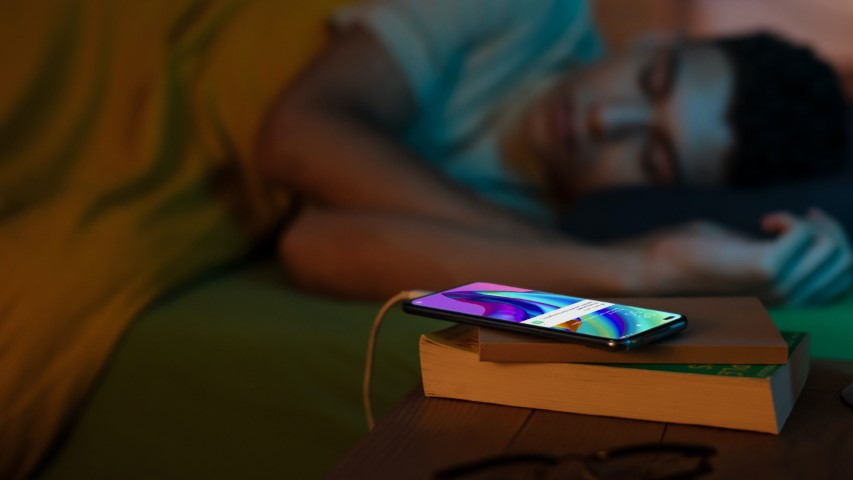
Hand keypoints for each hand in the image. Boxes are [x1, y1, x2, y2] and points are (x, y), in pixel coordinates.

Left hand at [635, 210, 852, 304]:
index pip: (841, 280)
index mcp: (784, 300)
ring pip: (833, 251)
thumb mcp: (740, 252)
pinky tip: (764, 221)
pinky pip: (805, 237)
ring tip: (774, 221)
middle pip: (844, 264)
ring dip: (811, 225)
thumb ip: (772, 251)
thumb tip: (801, 233)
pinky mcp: (763, 269)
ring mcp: (777, 288)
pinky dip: (790, 220)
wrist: (650, 267)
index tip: (811, 221)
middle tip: (802, 217)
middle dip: (830, 230)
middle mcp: (787, 300)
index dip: (836, 244)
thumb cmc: (686, 256)